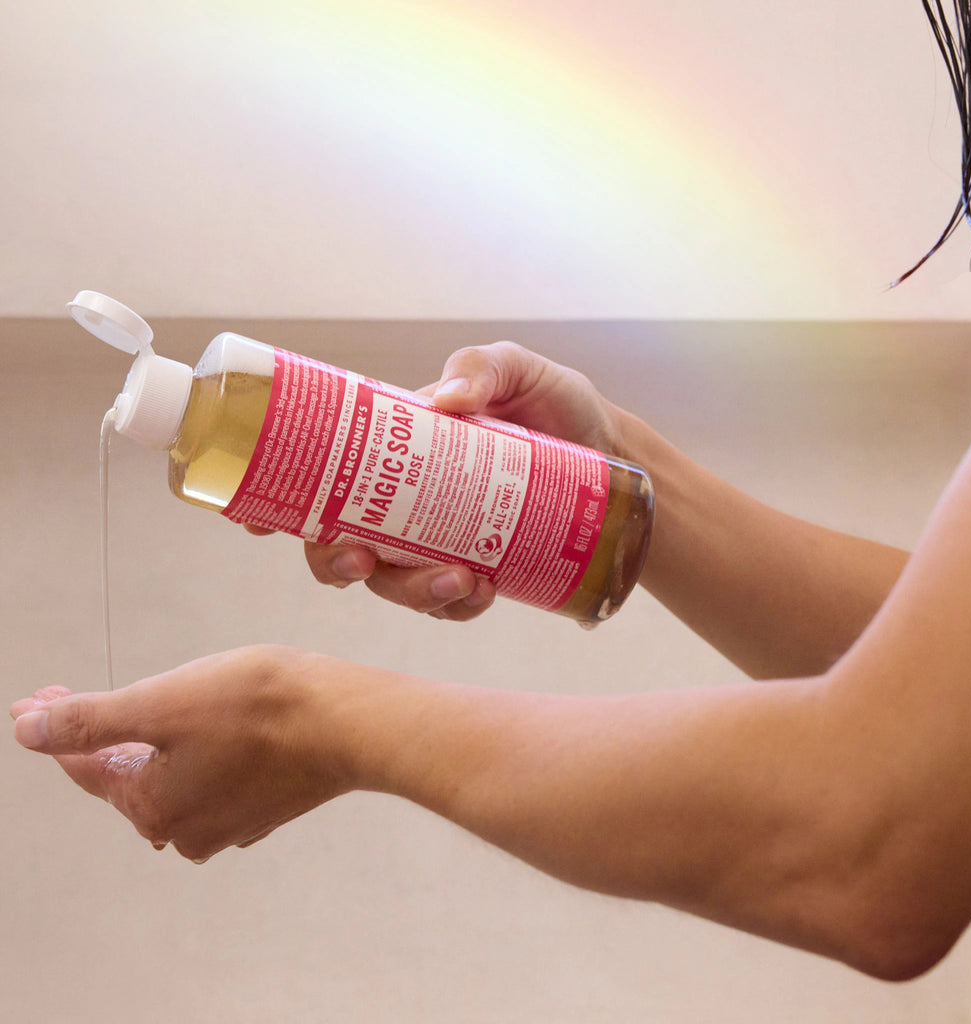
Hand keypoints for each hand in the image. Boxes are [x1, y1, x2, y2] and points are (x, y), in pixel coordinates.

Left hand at [9, 646, 364, 862]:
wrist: (351, 722)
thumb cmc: (263, 707)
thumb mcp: (162, 703)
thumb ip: (88, 721)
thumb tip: (24, 731)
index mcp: (155, 808)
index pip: (86, 766)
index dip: (55, 726)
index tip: (37, 697)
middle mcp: (189, 829)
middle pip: (130, 776)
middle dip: (102, 736)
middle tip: (75, 698)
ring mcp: (233, 822)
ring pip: (174, 778)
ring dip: (154, 746)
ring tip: (146, 711)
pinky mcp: (268, 805)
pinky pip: (214, 778)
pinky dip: (199, 751)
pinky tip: (209, 727)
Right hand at [303, 342, 624, 618]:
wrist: (611, 454)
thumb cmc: (554, 404)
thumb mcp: (519, 370)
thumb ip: (483, 368)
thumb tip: (446, 402)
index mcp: (395, 450)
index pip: (323, 475)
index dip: (280, 501)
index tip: (255, 520)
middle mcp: (405, 500)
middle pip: (341, 544)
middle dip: (335, 563)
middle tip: (360, 561)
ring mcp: (437, 540)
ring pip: (392, 582)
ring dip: (409, 592)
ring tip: (457, 581)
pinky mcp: (475, 569)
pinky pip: (448, 604)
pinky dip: (457, 605)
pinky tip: (480, 590)